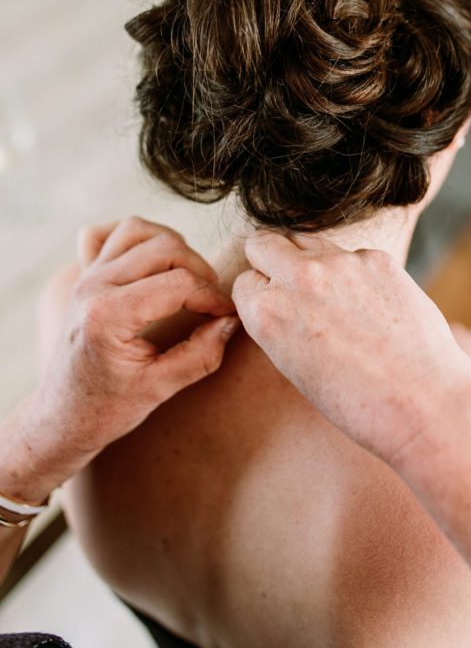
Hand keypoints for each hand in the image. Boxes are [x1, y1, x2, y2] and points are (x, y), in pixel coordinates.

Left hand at [13, 218, 236, 498]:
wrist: (62, 417)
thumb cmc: (107, 409)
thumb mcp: (160, 390)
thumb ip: (201, 355)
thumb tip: (231, 321)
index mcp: (108, 316)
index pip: (179, 283)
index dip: (213, 297)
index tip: (228, 316)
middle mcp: (93, 286)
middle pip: (164, 248)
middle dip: (199, 270)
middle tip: (212, 301)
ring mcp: (86, 277)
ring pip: (139, 230)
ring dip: (172, 247)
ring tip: (188, 278)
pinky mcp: (85, 275)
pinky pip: (107, 233)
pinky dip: (135, 237)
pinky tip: (152, 260)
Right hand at [232, 232, 470, 465]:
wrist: (421, 403)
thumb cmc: (357, 401)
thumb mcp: (294, 367)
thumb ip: (279, 321)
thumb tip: (280, 293)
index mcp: (266, 312)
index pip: (245, 281)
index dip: (260, 296)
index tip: (277, 309)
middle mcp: (296, 278)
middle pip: (263, 242)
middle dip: (271, 259)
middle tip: (290, 283)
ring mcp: (339, 263)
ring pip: (306, 239)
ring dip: (310, 259)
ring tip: (332, 296)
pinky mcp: (376, 258)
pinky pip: (352, 254)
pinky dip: (356, 272)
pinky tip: (373, 305)